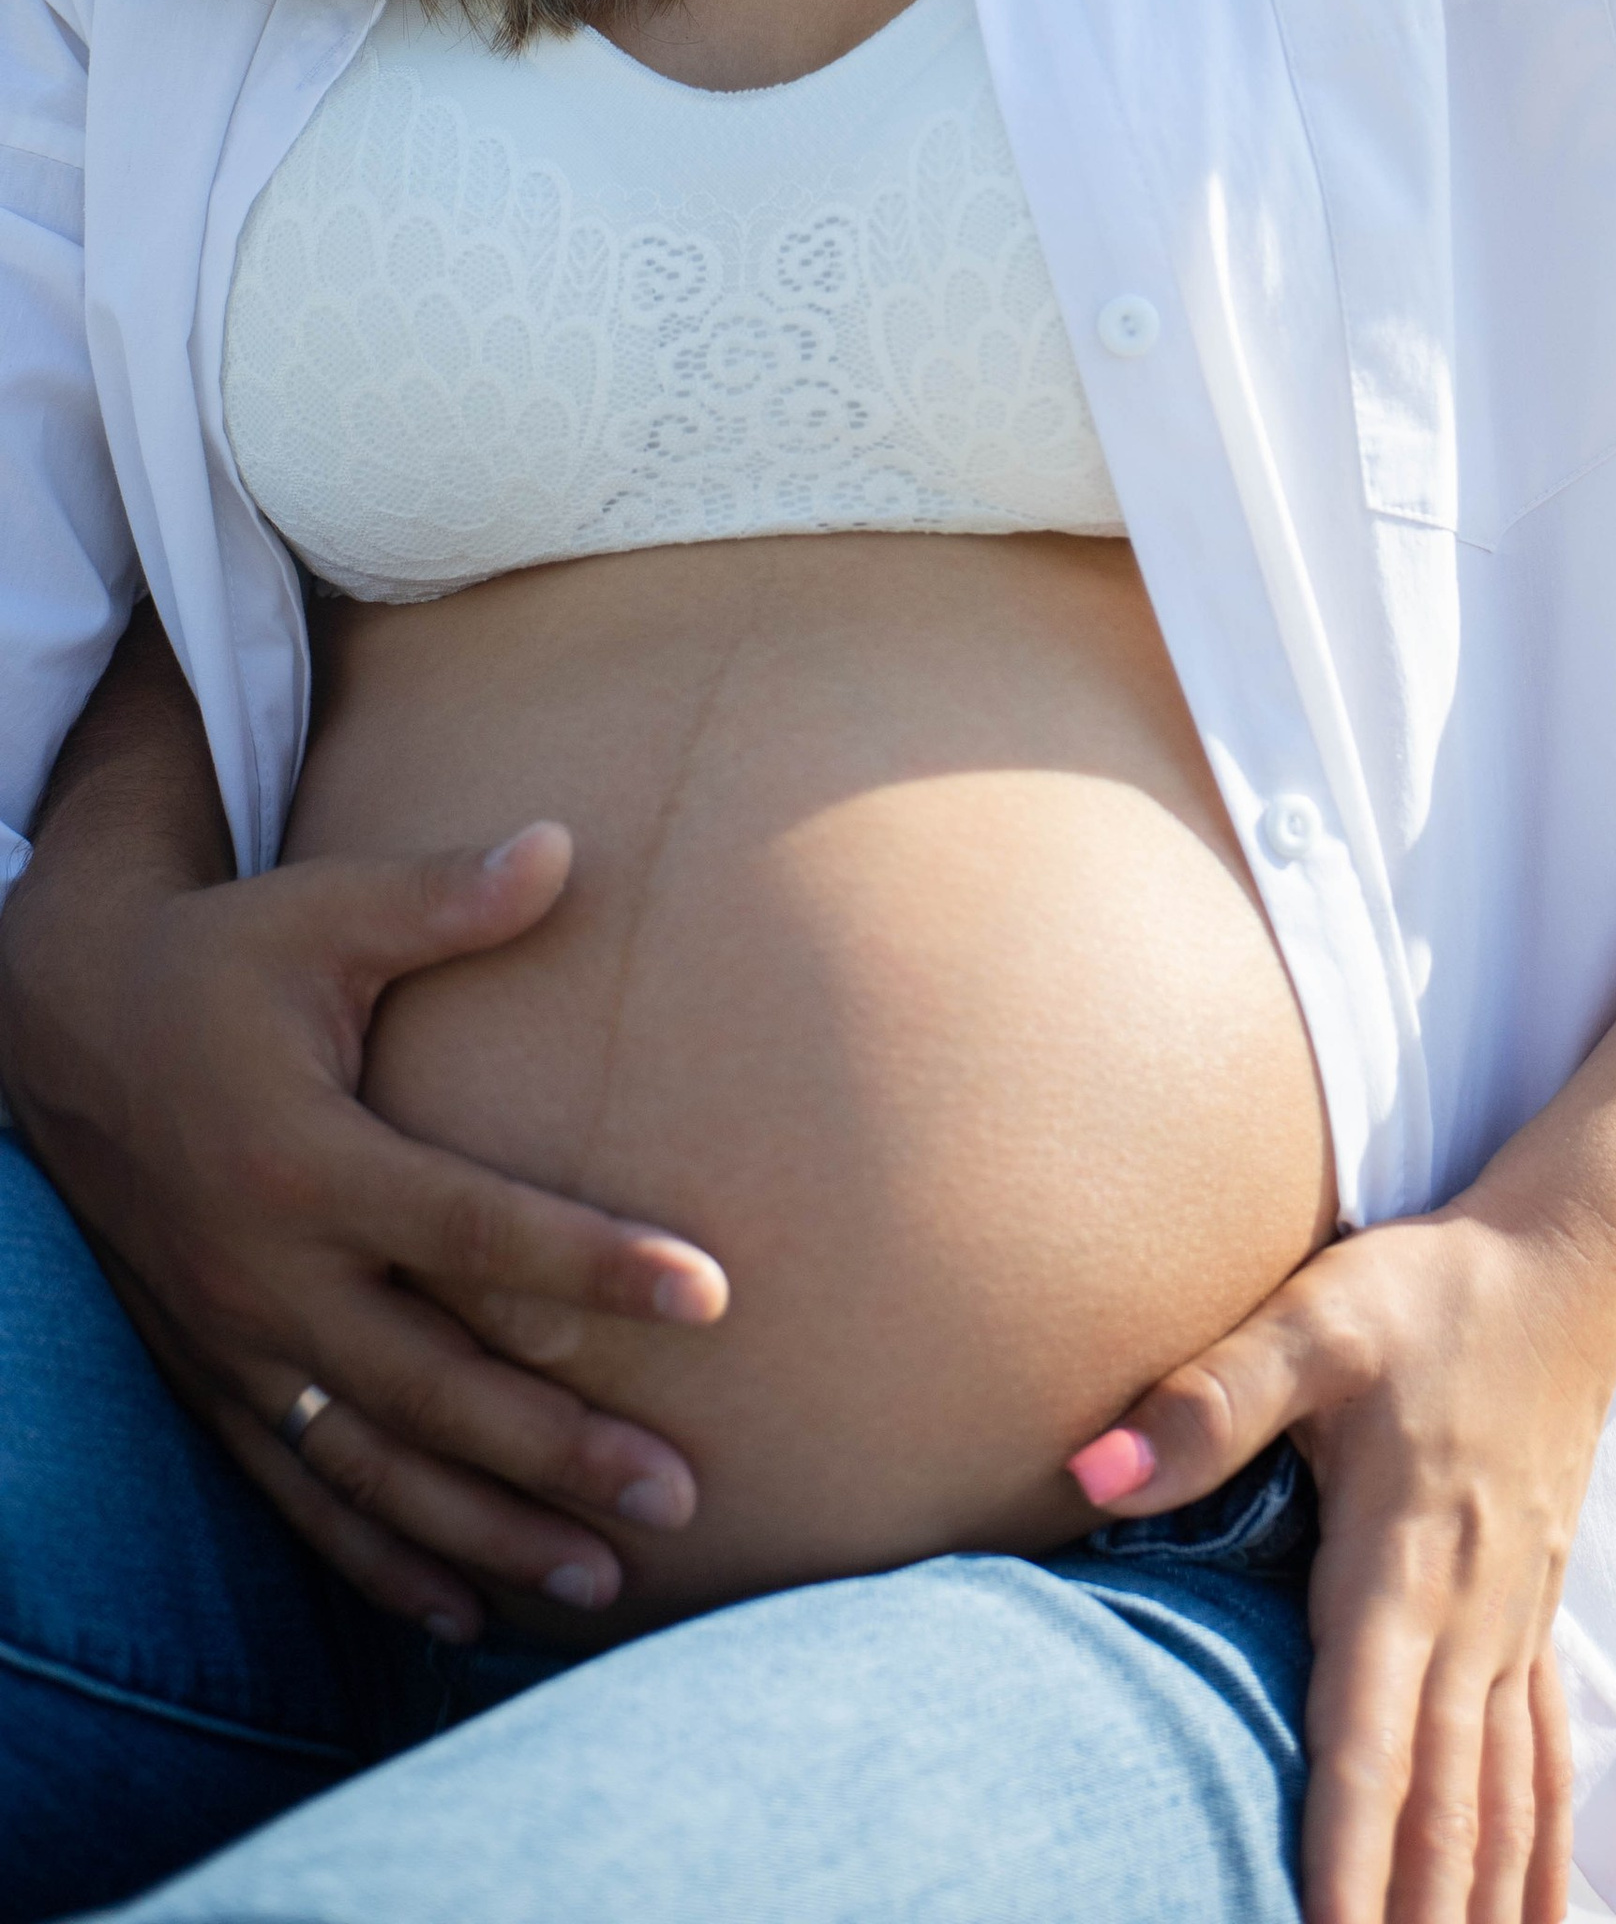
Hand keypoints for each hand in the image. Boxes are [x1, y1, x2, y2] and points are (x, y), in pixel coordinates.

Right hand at [0, 818, 727, 1638]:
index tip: (710, 1293)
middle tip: (683, 1495)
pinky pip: (297, 1491)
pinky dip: (376, 1558)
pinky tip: (458, 1610)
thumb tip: (565, 845)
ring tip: (603, 1581)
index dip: (591, 1263)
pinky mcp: (211, 1374)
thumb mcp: (321, 910)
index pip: (472, 1227)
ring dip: (486, 1529)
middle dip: (559, 1448)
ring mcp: (233, 1341)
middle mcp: (268, 1272)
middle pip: (433, 1385)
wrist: (56, 1024)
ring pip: (371, 1466)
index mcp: (304, 1158)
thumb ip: (441, 897)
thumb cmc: (221, 955)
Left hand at [1070, 1209, 1610, 1923]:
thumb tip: (1092, 1474)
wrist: (1571, 1263)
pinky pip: (1544, 1763)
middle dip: (1413, 1918)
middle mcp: (1468, 1617)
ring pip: (1500, 1804)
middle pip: (1441, 1807)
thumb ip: (1211, 1399)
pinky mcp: (1536, 1617)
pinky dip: (1541, 1855)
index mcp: (1401, 1561)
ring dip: (1480, 1905)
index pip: (1367, 1744)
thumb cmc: (1433, 1291)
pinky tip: (1537, 1921)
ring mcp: (1512, 1625)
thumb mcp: (1317, 1315)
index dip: (1346, 1861)